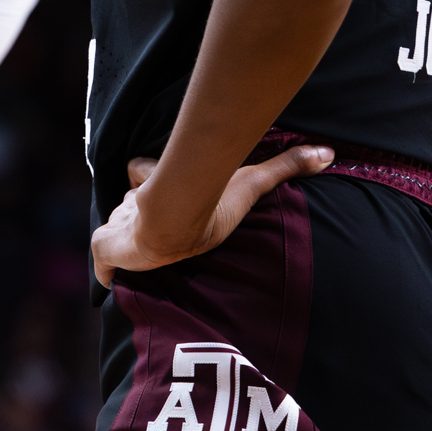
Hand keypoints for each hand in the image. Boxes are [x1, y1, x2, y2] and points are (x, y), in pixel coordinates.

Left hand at [91, 144, 333, 288]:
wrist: (173, 220)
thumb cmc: (211, 201)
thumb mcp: (251, 181)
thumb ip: (285, 167)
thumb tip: (329, 152)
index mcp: (159, 184)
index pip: (141, 171)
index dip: (145, 175)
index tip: (150, 183)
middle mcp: (136, 202)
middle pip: (127, 204)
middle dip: (134, 212)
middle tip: (148, 223)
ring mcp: (119, 224)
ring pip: (115, 227)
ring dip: (123, 235)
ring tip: (139, 247)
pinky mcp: (106, 247)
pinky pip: (102, 260)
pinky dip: (106, 268)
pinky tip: (111, 277)